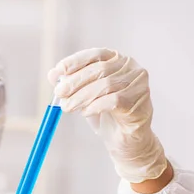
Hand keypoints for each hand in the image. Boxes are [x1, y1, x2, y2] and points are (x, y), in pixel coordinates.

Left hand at [48, 48, 167, 183]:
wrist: (124, 138)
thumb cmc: (104, 112)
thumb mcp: (85, 95)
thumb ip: (72, 83)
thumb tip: (52, 75)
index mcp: (116, 59)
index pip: (95, 55)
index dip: (74, 62)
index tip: (56, 73)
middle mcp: (130, 67)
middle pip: (99, 70)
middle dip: (75, 82)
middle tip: (58, 93)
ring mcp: (138, 83)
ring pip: (106, 85)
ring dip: (82, 97)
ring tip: (67, 107)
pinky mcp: (140, 101)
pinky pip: (114, 101)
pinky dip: (96, 106)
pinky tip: (86, 113)